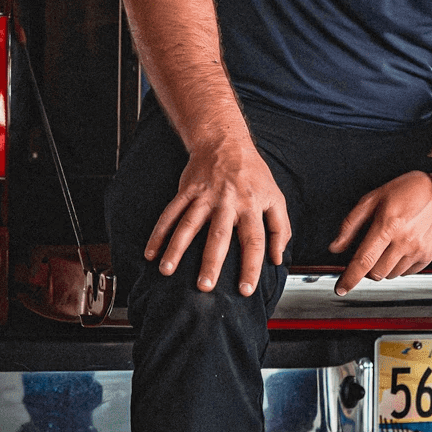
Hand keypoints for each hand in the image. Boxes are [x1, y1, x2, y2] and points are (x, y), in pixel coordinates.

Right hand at [144, 136, 290, 295]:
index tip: (245, 290)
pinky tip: (150, 252)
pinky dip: (159, 232)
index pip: (255, 240)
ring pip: (189, 224)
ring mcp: (205, 196)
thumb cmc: (253, 174)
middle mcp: (228, 202)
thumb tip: (277, 258)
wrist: (226, 142)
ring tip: (166, 270)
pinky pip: (171, 213)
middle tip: (204, 286)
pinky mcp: (187, 190)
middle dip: (211, 262)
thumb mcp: (276, 197)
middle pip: (219, 236)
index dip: (251, 266)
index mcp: (252, 206)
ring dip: (176, 248)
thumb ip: (280, 229)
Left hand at [328, 171, 431, 295]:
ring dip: (383, 267)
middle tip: (369, 254)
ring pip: (390, 275)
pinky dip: (398, 266)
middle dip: (367, 269)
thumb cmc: (405, 191)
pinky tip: (401, 249)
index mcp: (388, 225)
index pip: (364, 260)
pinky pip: (406, 273)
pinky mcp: (428, 255)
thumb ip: (350, 225)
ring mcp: (418, 249)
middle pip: (376, 273)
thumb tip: (336, 247)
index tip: (341, 288)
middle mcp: (404, 240)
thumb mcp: (372, 200)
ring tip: (388, 247)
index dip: (350, 278)